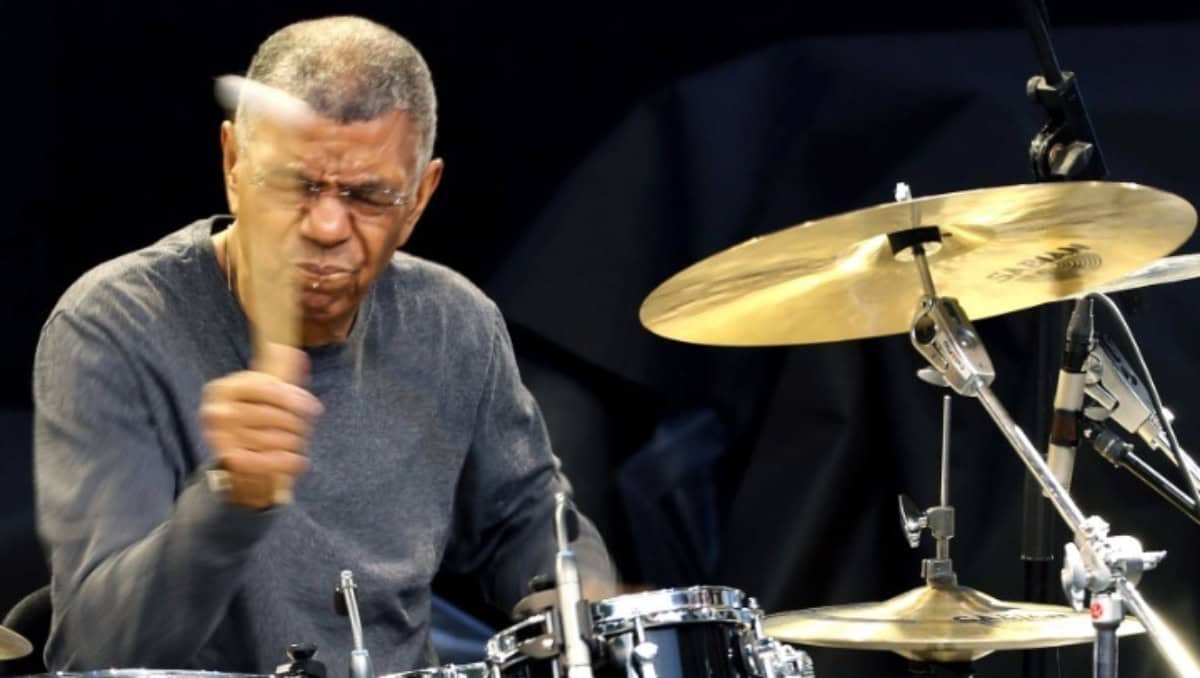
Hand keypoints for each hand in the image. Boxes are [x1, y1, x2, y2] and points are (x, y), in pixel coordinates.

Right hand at [200, 343, 322, 507]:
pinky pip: (262, 462)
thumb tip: (296, 353)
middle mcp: (217, 412)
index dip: (294, 398)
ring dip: (293, 442)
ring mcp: (219, 438)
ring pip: (271, 439)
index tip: (313, 408)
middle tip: (306, 428)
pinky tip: (297, 459)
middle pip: (270, 416)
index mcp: (225, 388)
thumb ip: (280, 369)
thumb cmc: (253, 412)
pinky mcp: (227, 461)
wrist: (230, 447)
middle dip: (295, 423)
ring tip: (299, 442)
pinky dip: (284, 461)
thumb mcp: (263, 388)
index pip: (266, 389)